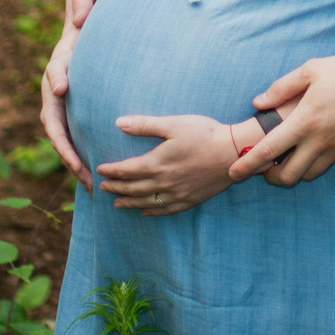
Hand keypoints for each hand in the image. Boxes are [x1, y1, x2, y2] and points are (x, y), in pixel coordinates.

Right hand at [37, 0, 120, 188]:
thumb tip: (79, 19)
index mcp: (64, 50)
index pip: (55, 70)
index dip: (56, 80)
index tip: (63, 89)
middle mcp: (63, 73)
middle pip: (52, 114)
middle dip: (62, 143)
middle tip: (78, 167)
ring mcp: (73, 86)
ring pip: (63, 127)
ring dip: (72, 155)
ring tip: (88, 181)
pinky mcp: (86, 93)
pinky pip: (80, 125)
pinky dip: (84, 148)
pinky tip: (98, 169)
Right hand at [37, 24, 93, 189]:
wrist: (74, 46)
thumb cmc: (69, 52)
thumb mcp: (62, 60)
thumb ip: (58, 72)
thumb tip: (58, 89)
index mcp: (50, 105)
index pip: (56, 134)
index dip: (66, 152)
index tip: (77, 167)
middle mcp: (55, 116)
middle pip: (64, 148)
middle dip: (75, 168)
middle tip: (92, 186)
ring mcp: (65, 120)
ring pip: (71, 149)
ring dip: (82, 169)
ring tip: (98, 188)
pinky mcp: (75, 120)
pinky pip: (79, 143)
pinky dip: (87, 158)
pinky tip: (102, 172)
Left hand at [97, 115, 256, 215]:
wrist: (234, 152)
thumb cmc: (205, 134)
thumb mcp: (173, 124)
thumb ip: (145, 125)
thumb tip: (118, 123)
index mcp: (156, 162)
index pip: (126, 170)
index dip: (111, 171)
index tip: (100, 170)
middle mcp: (163, 182)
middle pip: (132, 188)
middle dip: (115, 187)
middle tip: (103, 187)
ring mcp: (177, 193)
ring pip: (146, 201)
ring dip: (129, 202)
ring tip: (117, 203)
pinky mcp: (190, 199)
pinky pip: (165, 209)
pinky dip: (152, 211)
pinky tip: (145, 211)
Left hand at [228, 52, 334, 184]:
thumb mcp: (312, 70)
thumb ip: (282, 87)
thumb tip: (258, 103)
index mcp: (305, 121)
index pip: (268, 150)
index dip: (247, 164)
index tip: (233, 172)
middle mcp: (319, 141)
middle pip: (286, 175)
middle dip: (268, 178)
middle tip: (260, 170)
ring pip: (306, 175)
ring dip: (290, 173)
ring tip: (283, 161)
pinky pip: (324, 166)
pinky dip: (311, 165)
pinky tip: (307, 152)